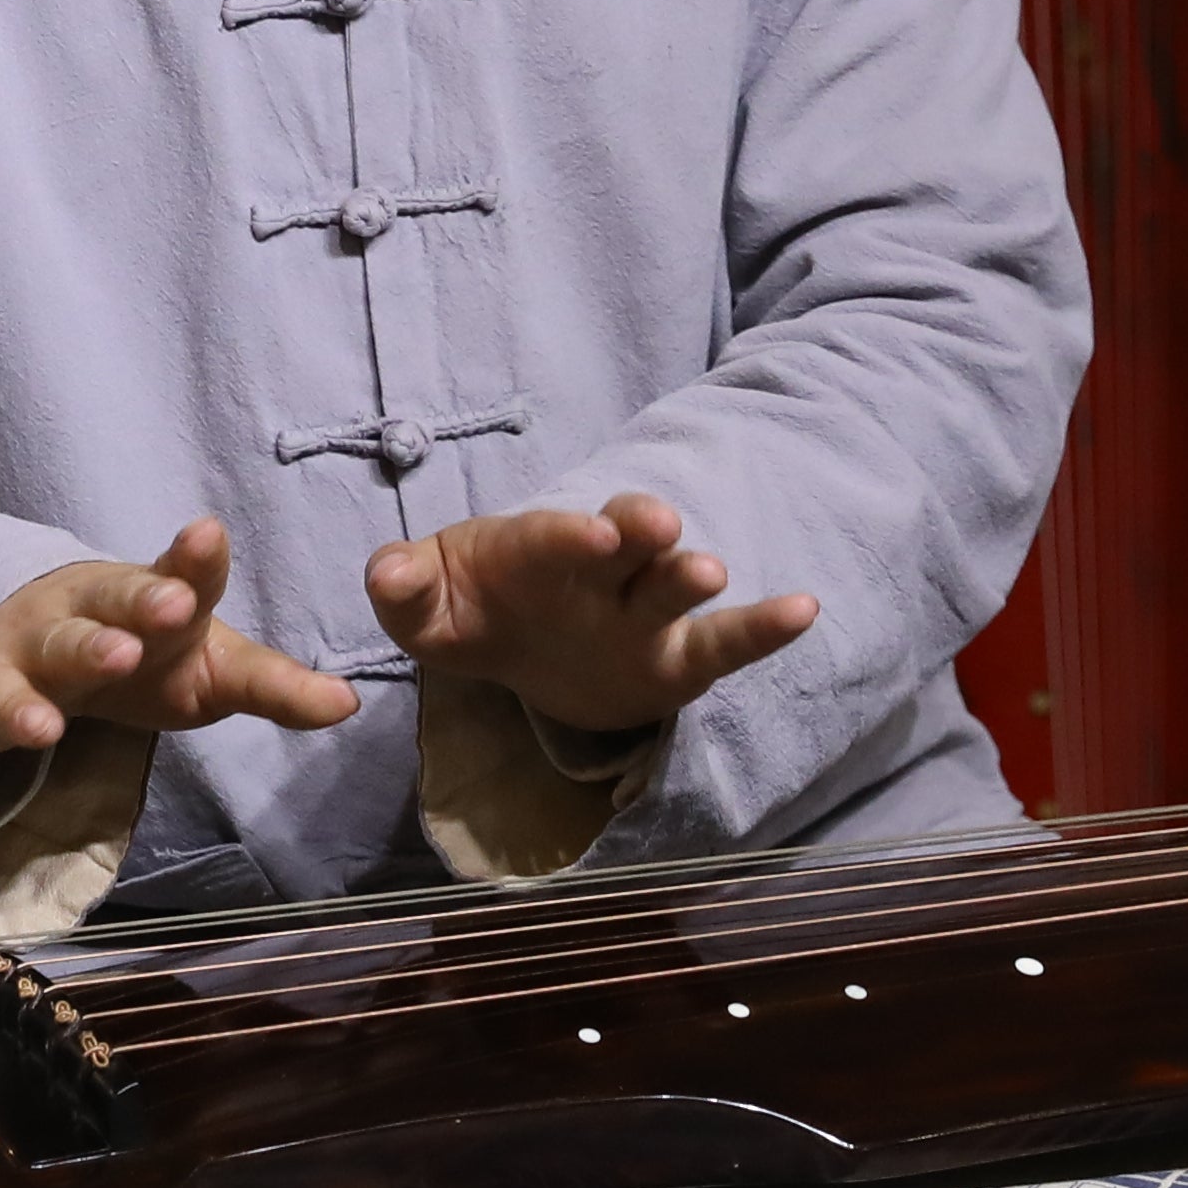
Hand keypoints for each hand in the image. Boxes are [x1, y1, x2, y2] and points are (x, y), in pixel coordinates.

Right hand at [0, 514, 365, 759]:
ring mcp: (42, 642)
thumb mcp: (207, 671)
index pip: (184, 577)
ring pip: (64, 642)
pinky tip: (38, 729)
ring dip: (90, 648)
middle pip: (121, 594)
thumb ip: (271, 686)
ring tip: (119, 656)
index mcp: (158, 600)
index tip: (210, 533)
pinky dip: (16, 712)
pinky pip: (2, 699)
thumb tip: (350, 705)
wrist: (20, 659)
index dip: (196, 561)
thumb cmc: (135, 658)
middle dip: (148, 594)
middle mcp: (98, 608)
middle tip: (177, 600)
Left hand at [365, 493, 816, 741]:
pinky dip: (763, 628)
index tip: (592, 534)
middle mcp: (600, 572)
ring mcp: (642, 614)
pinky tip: (803, 609)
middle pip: (626, 544)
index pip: (551, 538)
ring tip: (708, 574)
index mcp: (535, 550)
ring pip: (672, 588)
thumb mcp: (424, 607)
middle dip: (639, 532)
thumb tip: (384, 574)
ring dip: (688, 578)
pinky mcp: (676, 659)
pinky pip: (724, 643)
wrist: (515, 644)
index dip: (569, 535)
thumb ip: (405, 588)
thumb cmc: (470, 608)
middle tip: (654, 528)